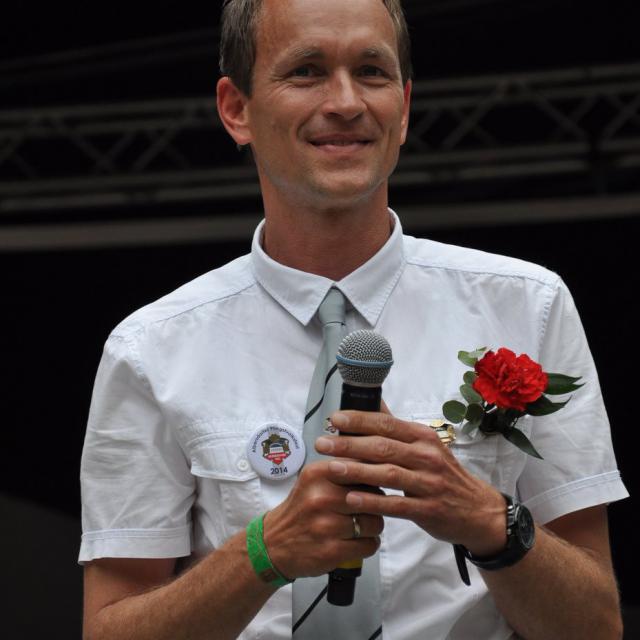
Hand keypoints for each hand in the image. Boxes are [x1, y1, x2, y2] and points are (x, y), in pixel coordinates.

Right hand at [262, 460, 383, 578]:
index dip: (374, 477)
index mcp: (317, 474)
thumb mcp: (313, 480)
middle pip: (373, 496)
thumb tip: (377, 467)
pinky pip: (369, 545)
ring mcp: (326, 525)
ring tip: (363, 526)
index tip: (375, 483)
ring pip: (374, 522)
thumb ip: (342, 469)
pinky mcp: (331, 550)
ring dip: (374, 527)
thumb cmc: (300, 510)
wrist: (273, 544)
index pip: (362, 468)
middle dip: (377, 504)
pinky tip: (359, 541)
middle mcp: (320, 497)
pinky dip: (369, 544)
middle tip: (369, 508)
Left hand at [315, 410, 507, 556]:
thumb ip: (397, 428)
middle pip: (383, 446)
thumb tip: (374, 402)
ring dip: (356, 470)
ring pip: (387, 473)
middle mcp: (427, 456)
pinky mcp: (429, 509)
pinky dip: (373, 500)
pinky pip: (396, 504)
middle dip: (349, 444)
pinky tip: (352, 499)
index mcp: (423, 437)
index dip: (359, 420)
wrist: (478, 511)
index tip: (334, 419)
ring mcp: (429, 483)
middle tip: (322, 443)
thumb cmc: (444, 475)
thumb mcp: (426, 446)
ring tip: (331, 468)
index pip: (387, 423)